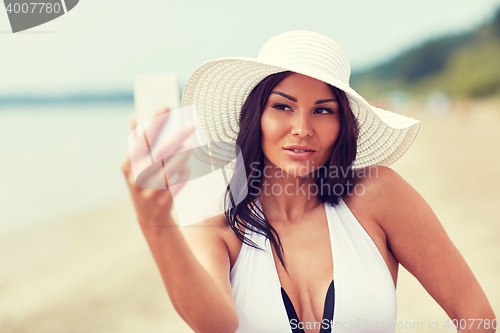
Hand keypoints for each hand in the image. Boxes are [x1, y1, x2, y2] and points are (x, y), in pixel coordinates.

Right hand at [121, 108, 194, 228]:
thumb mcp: (135, 166)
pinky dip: (183, 174)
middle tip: (191, 124)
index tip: (166, 106)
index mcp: (128, 165)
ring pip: (170, 168)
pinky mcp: (163, 202)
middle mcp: (136, 178)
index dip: (154, 121)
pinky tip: (187, 169)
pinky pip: (177, 183)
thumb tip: (135, 116)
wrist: (149, 218)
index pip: (141, 138)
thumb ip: (136, 143)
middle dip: (176, 137)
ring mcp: (149, 191)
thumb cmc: (144, 183)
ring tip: (191, 145)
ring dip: (183, 155)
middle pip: (159, 153)